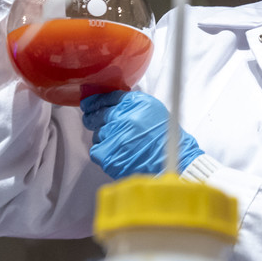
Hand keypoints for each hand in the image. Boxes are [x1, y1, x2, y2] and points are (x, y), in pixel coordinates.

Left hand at [80, 91, 203, 179]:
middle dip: (94, 118)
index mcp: (135, 103)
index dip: (96, 101)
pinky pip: (97, 150)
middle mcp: (123, 117)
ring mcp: (114, 136)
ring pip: (97, 133)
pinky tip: (118, 154)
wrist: (172, 163)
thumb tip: (109, 102)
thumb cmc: (165, 138)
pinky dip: (104, 152)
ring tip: (121, 144)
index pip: (108, 97)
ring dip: (105, 137)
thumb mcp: (153, 110)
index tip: (89, 103)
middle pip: (97, 114)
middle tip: (96, 122)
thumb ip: (132, 104)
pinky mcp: (108, 154)